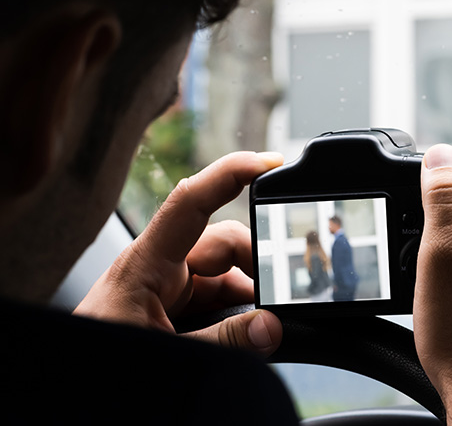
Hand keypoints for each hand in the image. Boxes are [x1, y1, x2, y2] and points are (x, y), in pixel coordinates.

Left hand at [74, 151, 283, 356]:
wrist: (65, 393)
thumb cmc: (93, 366)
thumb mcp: (161, 352)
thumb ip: (221, 340)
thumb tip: (271, 326)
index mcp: (145, 264)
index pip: (191, 201)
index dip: (230, 172)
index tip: (269, 162)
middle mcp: (158, 268)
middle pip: (223, 241)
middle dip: (258, 260)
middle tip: (283, 293)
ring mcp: (167, 290)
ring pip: (226, 272)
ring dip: (251, 291)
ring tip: (267, 322)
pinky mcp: (173, 311)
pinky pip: (217, 297)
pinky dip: (240, 311)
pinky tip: (252, 333)